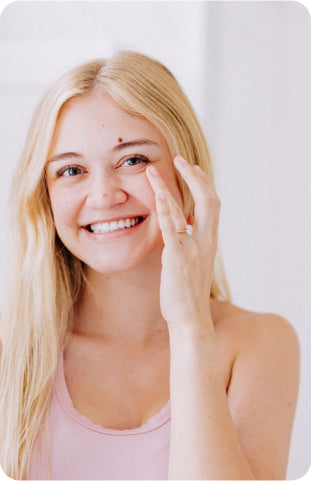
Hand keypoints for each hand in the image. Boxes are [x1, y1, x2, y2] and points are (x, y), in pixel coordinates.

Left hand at [146, 156, 220, 330]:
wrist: (190, 318)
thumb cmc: (188, 291)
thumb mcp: (194, 261)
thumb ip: (191, 239)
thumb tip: (186, 222)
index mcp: (209, 240)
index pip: (212, 203)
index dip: (203, 183)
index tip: (192, 168)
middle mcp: (205, 240)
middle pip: (207, 199)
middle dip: (194, 176)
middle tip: (179, 159)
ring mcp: (192, 248)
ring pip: (181, 210)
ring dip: (166, 187)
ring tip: (151, 171)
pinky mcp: (177, 258)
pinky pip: (172, 229)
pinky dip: (164, 210)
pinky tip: (157, 195)